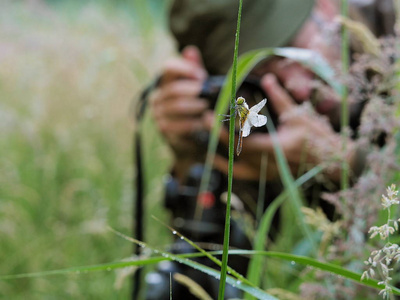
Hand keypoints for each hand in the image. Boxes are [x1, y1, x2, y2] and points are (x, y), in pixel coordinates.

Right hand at [149, 46, 208, 155]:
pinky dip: (195, 122)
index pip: (168, 67)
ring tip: (206, 107)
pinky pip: (180, 124)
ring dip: (196, 107)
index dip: (186, 69)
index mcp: (164, 82)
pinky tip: (203, 122)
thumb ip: (194, 69)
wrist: (189, 136)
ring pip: (177, 106)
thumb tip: (190, 51)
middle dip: (194, 91)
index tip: (202, 76)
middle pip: (174, 89)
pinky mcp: (164, 129)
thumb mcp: (196, 87)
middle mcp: (157, 96)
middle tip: (207, 94)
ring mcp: (158, 114)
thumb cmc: (193, 106)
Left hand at [211, 74, 354, 182]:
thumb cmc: (318, 137)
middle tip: (204, 122)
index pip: (242, 143)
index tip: (209, 118)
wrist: (332, 161)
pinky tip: (216, 160)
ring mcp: (268, 173)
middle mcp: (269, 164)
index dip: (223, 132)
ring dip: (219, 154)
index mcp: (277, 148)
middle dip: (217, 138)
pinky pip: (243, 175)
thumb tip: (267, 78)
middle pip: (235, 154)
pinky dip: (229, 168)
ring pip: (235, 168)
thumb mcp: (298, 115)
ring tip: (204, 140)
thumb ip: (279, 98)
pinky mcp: (268, 176)